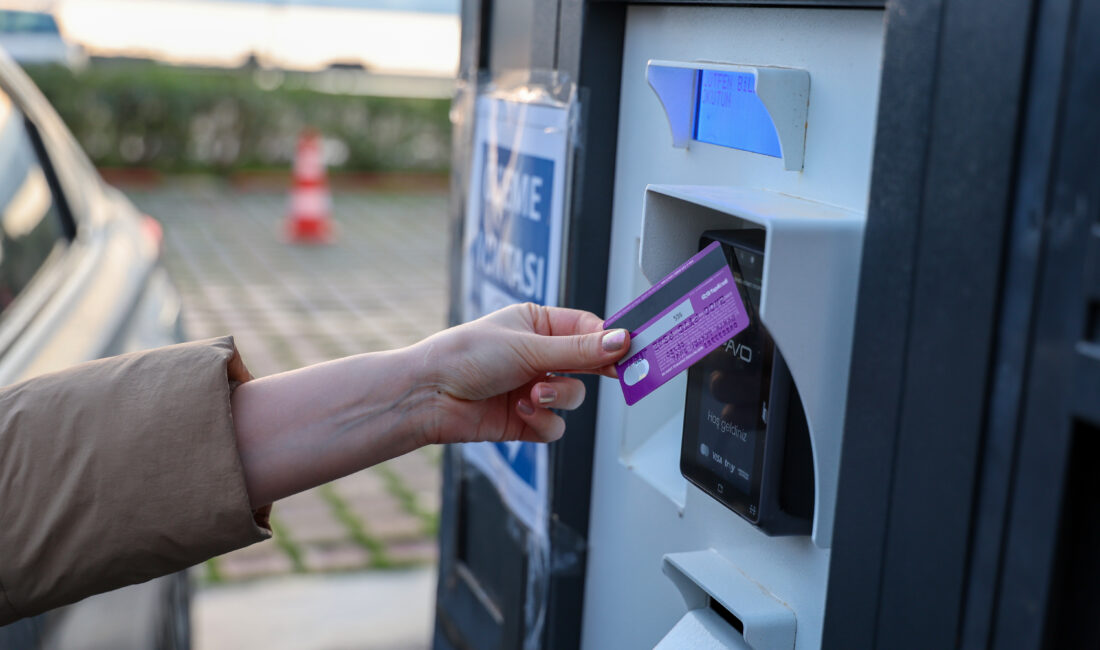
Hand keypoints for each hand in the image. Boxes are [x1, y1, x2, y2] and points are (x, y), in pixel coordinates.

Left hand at [418, 303, 629, 443]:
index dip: (610, 341)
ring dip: (558, 398)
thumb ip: (579, 349)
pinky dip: (541, 420)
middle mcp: (539, 356)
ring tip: (533, 395)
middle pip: (588, 364)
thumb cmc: (466, 356)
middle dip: (593, 371)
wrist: (430, 395)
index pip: (589, 330)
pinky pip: (555, 425)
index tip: (631, 350)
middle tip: (615, 375)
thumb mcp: (529, 346)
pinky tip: (519, 410)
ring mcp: (534, 389)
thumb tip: (620, 340)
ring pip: (574, 397)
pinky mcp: (526, 420)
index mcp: (539, 324)